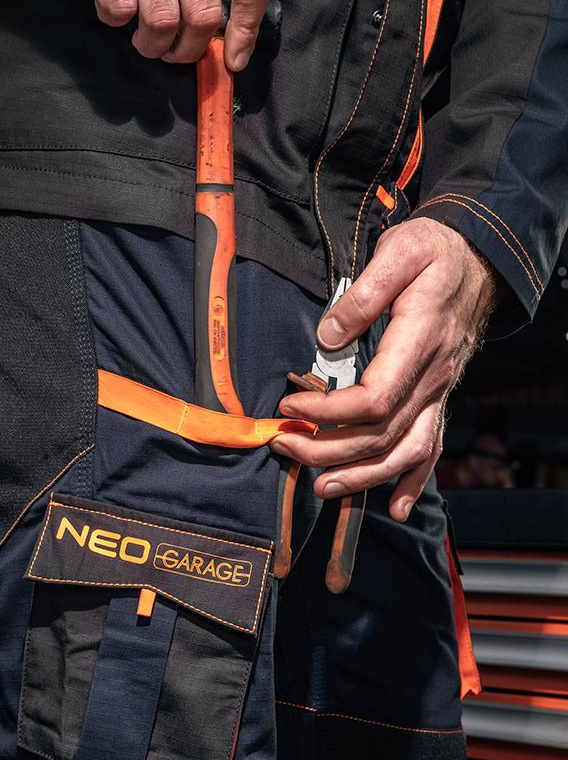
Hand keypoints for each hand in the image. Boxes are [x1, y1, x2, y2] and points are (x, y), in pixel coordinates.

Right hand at [56, 0, 277, 70]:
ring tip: (147, 41)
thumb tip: (228, 20)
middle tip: (175, 52)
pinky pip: (118, 7)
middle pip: (203, 13)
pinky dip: (116, 20)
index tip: (234, 59)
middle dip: (189, 50)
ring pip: (161, 19)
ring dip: (153, 45)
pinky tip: (115, 9)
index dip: (248, 31)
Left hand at [271, 218, 495, 520]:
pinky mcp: (437, 397)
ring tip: (321, 486)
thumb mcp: (399, 252)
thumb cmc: (432, 252)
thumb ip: (364, 294)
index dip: (330, 412)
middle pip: (382, 434)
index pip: (375, 399)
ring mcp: (438, 391)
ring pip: (404, 451)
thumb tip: (328, 336)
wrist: (475, 260)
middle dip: (328, 449)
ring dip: (362, 476)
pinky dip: (414, 481)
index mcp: (420, 341)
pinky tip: (398, 507)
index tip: (291, 405)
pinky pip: (430, 448)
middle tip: (283, 444)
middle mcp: (433, 376)